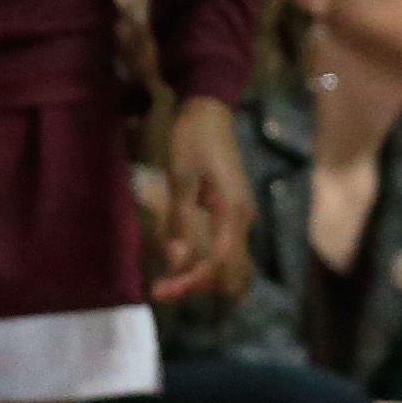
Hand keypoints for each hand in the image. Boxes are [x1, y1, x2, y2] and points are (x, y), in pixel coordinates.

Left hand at [149, 95, 251, 304]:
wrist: (209, 111)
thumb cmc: (192, 139)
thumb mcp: (181, 178)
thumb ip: (180, 219)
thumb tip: (176, 260)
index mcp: (234, 213)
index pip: (217, 262)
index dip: (189, 280)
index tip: (160, 290)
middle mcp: (243, 220)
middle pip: (224, 268)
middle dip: (193, 284)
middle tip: (158, 291)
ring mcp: (239, 217)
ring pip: (224, 261)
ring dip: (198, 275)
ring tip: (166, 283)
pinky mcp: (231, 213)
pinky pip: (221, 247)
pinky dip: (202, 260)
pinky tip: (178, 263)